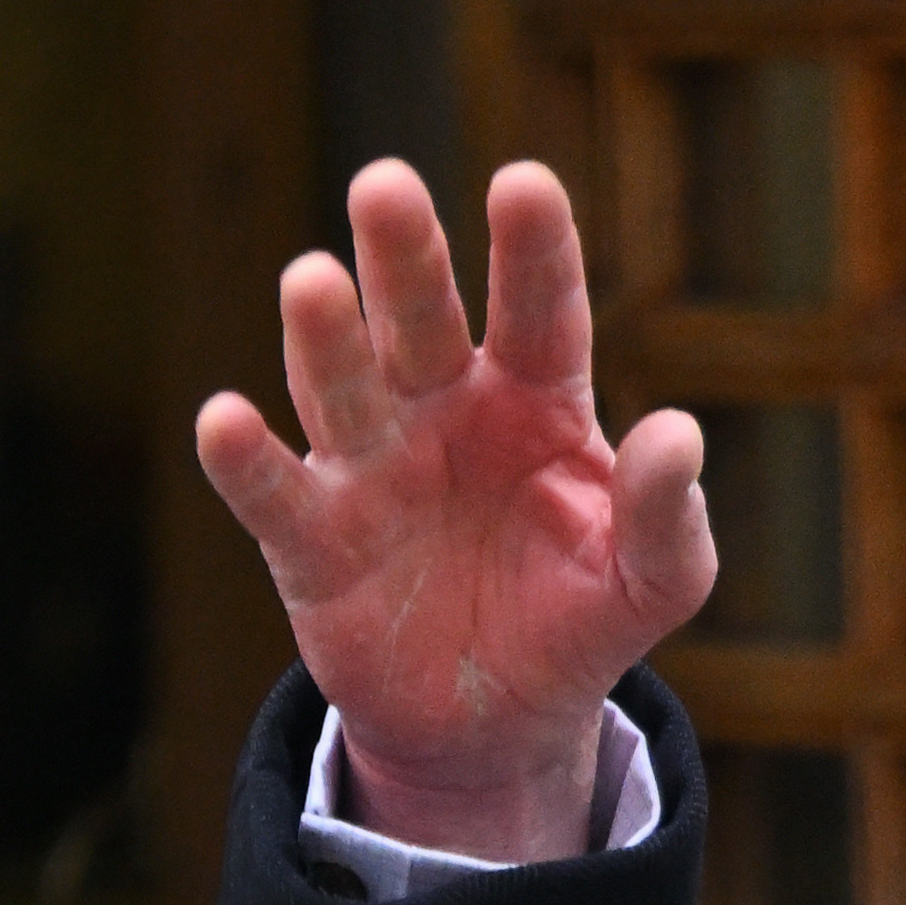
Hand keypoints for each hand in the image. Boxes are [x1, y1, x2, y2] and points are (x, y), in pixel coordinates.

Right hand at [193, 159, 715, 861]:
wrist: (496, 723)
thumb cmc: (579, 622)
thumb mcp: (654, 584)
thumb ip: (669, 517)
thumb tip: (679, 434)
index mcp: (536, 402)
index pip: (540, 314)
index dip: (532, 250)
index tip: (524, 181)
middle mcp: (442, 411)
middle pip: (421, 320)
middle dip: (405, 255)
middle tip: (387, 184)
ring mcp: (369, 466)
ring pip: (341, 385)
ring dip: (323, 336)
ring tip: (313, 281)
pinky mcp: (310, 539)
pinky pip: (274, 492)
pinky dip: (246, 459)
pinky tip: (227, 419)